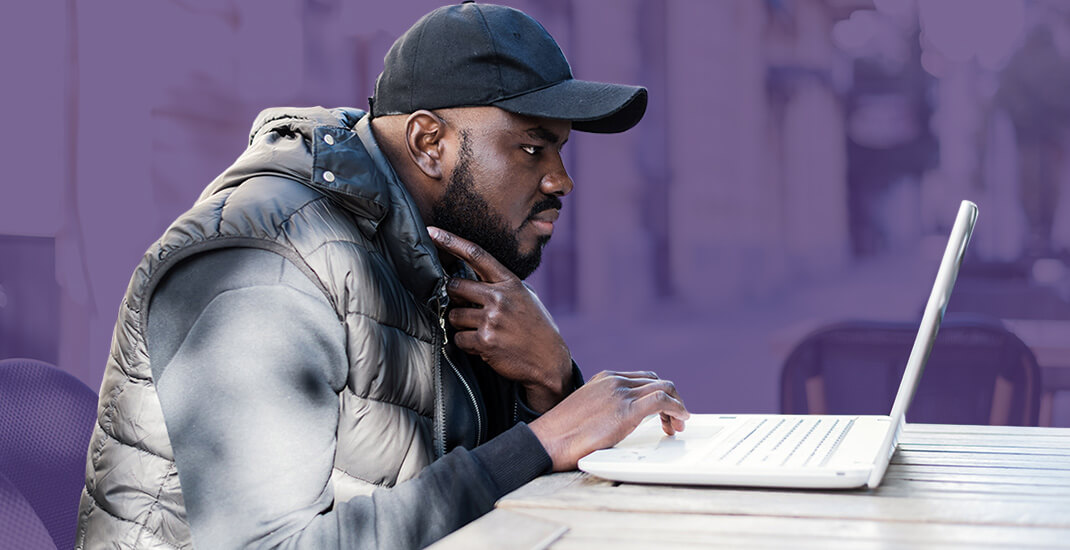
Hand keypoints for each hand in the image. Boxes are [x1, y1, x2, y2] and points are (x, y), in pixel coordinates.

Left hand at [428, 226, 571, 411]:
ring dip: (462, 324)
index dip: (451, 241)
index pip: (476, 255)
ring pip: (454, 315)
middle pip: (455, 286)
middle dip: (454, 297)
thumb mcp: (525, 296)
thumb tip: (469, 275)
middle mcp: (500, 297)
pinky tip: (484, 345)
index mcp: (510, 282)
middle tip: (467, 307)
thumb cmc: (535, 327)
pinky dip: (467, 343)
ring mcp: (492, 319)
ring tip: (482, 330)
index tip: (432, 232)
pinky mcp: (485, 341)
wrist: (549, 360)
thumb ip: (501, 284)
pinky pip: (459, 338)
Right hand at [528, 370, 688, 470]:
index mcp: (604, 379)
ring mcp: (620, 393)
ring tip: (678, 426)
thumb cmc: (561, 434)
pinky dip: (677, 409)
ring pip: (664, 388)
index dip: (658, 393)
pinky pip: (662, 401)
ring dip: (677, 406)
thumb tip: (615, 422)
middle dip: (671, 399)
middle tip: (674, 422)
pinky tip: (680, 420)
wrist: (547, 441)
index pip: (642, 378)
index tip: (662, 413)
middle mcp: (614, 381)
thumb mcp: (585, 411)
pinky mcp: (626, 410)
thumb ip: (603, 408)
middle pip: (656, 381)